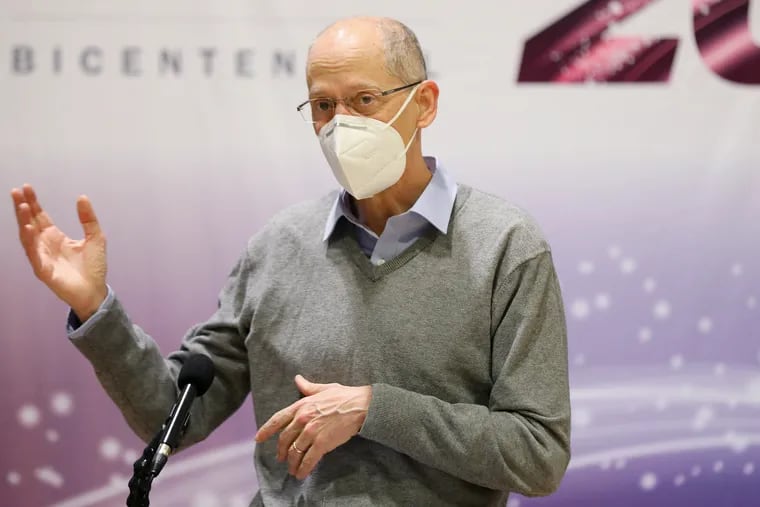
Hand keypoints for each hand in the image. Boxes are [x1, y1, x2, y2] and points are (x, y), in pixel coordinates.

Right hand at [10, 184, 107, 320]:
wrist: (96, 291)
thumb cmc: (94, 267)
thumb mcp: (95, 237)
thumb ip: (88, 219)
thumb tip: (82, 197)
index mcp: (55, 237)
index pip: (40, 216)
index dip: (34, 202)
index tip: (27, 187)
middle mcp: (45, 245)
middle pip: (30, 223)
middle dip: (23, 207)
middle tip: (17, 191)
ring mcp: (42, 257)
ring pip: (28, 236)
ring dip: (23, 221)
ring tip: (22, 206)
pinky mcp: (43, 270)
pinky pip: (33, 254)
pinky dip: (29, 241)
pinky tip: (27, 228)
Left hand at [254, 375, 371, 479]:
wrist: (361, 405)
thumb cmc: (345, 396)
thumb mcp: (323, 388)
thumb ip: (308, 387)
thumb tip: (298, 379)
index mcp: (301, 405)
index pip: (278, 419)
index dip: (266, 430)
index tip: (258, 438)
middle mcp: (303, 419)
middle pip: (285, 439)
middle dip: (281, 451)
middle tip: (281, 458)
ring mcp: (311, 432)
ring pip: (295, 451)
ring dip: (292, 463)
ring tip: (292, 469)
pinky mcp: (322, 443)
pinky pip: (308, 459)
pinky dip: (303, 468)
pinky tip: (301, 474)